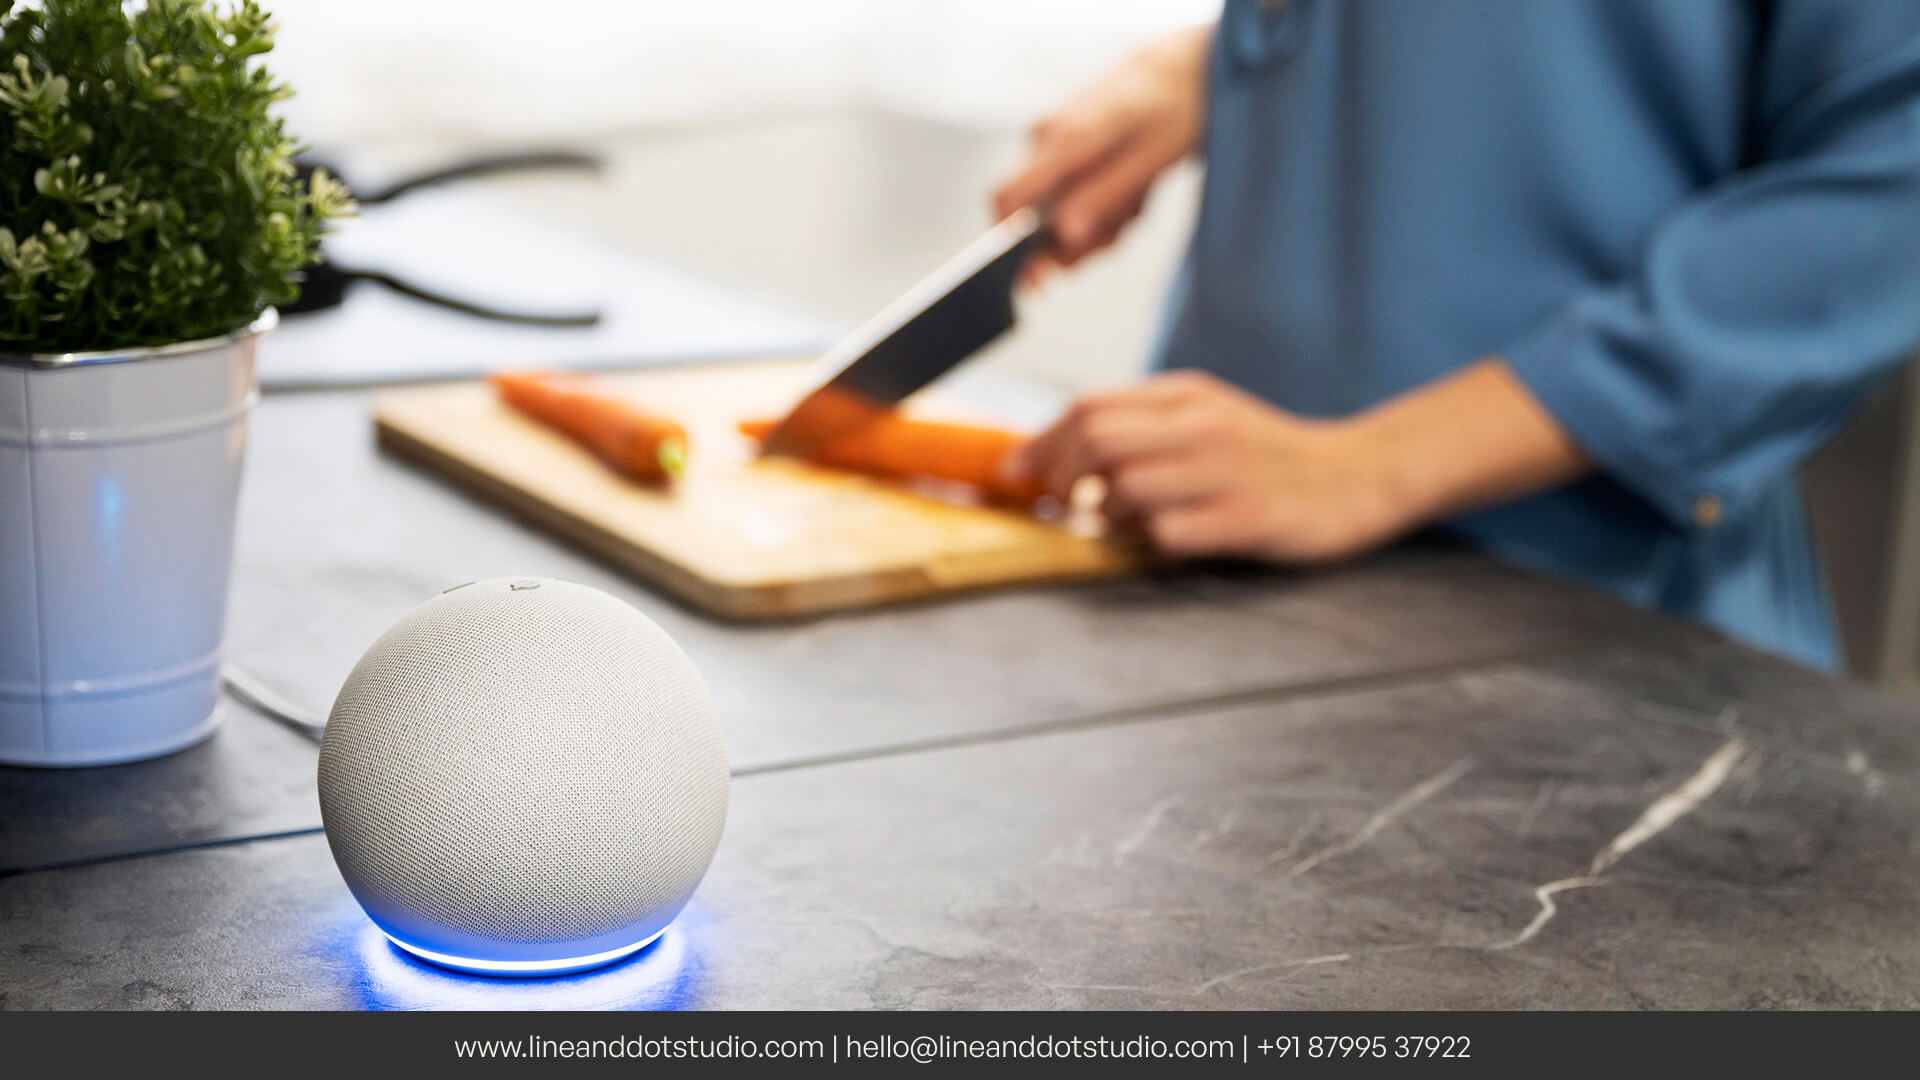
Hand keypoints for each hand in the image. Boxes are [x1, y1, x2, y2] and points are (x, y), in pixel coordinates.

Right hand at [993, 24, 1211, 279]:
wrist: (1184, 66)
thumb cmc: (1173, 107)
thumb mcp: (1149, 160)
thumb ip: (1103, 197)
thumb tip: (1064, 237)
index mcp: (1063, 140)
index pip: (1008, 199)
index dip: (1010, 245)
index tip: (1038, 278)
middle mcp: (1046, 139)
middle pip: (1036, 217)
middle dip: (1078, 240)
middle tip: (1121, 233)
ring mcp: (1053, 142)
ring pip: (1059, 210)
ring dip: (1099, 222)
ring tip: (1136, 202)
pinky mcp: (1066, 148)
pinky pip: (1074, 193)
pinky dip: (1104, 204)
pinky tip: (1132, 191)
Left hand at [1004, 371, 1412, 563]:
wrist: (1358, 475)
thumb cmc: (1269, 454)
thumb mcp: (1205, 417)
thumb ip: (1142, 424)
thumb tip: (1063, 449)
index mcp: (1186, 396)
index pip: (1089, 408)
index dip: (1041, 442)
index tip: (1018, 471)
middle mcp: (1201, 427)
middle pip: (1096, 440)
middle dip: (1059, 476)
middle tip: (1057, 503)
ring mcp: (1224, 473)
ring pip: (1125, 486)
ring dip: (1103, 514)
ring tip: (1116, 523)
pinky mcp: (1246, 519)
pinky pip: (1169, 532)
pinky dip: (1150, 542)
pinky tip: (1164, 539)